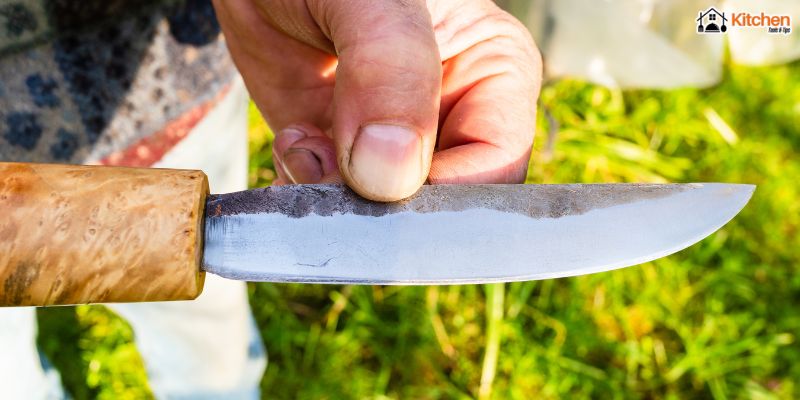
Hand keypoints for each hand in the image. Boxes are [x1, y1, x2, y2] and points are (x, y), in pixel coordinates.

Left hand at [213, 0, 540, 200]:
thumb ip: (391, 70)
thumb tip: (392, 174)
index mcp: (494, 71)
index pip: (496, 165)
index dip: (442, 194)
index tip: (381, 191)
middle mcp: (452, 114)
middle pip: (442, 203)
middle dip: (385, 204)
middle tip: (331, 166)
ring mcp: (394, 138)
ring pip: (386, 214)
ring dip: (337, 198)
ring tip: (306, 139)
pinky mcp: (344, 150)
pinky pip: (338, 203)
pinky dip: (309, 187)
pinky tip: (295, 140)